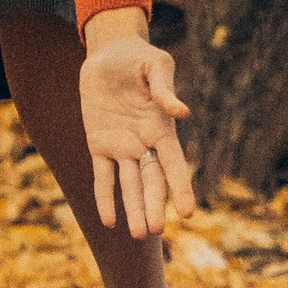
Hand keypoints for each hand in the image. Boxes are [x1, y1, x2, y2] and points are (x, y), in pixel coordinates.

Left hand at [80, 27, 196, 238]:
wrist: (108, 53)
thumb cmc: (138, 58)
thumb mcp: (156, 66)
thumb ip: (165, 89)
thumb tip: (181, 112)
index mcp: (162, 128)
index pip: (173, 163)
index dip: (181, 187)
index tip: (188, 211)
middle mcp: (144, 143)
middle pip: (152, 181)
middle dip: (154, 205)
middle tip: (156, 230)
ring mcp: (121, 147)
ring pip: (129, 184)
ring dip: (134, 208)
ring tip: (136, 234)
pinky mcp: (99, 144)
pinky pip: (102, 175)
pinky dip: (105, 197)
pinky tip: (108, 220)